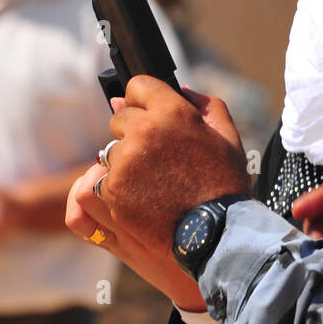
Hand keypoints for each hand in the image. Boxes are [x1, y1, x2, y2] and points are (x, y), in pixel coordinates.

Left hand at [65, 78, 251, 290]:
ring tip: (145, 181)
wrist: (217, 237)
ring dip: (120, 163)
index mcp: (171, 114)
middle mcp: (141, 135)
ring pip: (106, 153)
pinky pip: (94, 186)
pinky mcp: (111, 197)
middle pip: (119, 120)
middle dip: (134, 133)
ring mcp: (122, 168)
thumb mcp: (228, 137)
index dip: (145, 100)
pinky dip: (107, 191)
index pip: (138, 86)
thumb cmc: (225, 186)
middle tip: (156, 157)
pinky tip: (128, 198)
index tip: (150, 113)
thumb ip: (205, 104)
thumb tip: (181, 91)